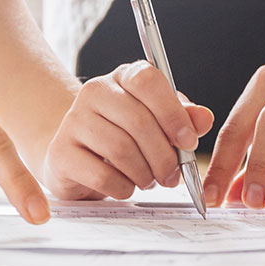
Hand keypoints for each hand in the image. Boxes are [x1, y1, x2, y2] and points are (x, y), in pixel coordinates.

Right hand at [42, 61, 213, 199]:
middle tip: (174, 176)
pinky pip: (102, 175)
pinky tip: (126, 187)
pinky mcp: (61, 153)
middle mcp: (94, 92)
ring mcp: (73, 121)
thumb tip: (204, 118)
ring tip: (150, 181)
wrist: (78, 158)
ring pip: (121, 150)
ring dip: (145, 174)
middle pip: (138, 121)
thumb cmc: (125, 137)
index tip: (188, 142)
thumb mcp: (159, 124)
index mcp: (122, 77)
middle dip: (164, 156)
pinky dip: (123, 188)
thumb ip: (184, 119)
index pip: (147, 80)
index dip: (172, 113)